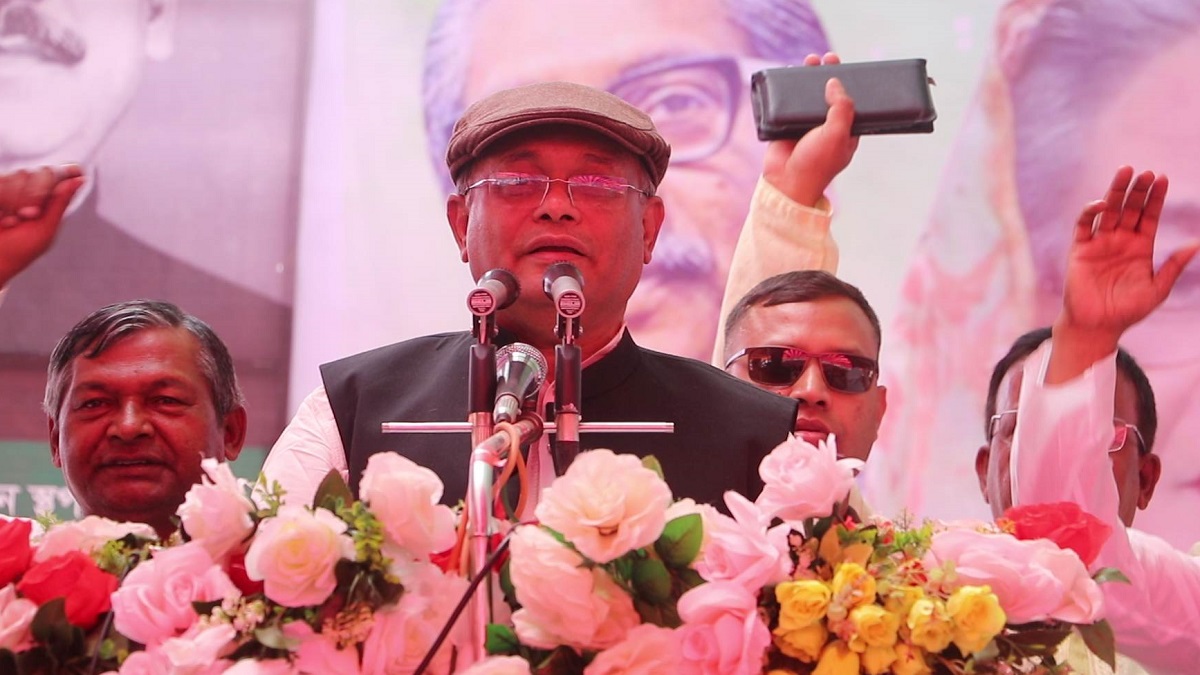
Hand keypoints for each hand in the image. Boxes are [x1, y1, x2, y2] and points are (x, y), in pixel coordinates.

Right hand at [0, 165, 83, 287]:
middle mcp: (31, 189)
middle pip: (43, 172)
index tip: (73, 172)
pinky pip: (1, 181)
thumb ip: (60, 202)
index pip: (64, 173)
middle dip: (36, 195)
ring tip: (10, 220)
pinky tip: (0, 216)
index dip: (68, 171)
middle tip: (28, 215)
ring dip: (15, 201)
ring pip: (20, 175)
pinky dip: (2, 201)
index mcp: (50, 201)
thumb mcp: (45, 229)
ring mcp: (10, 187)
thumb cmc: (18, 250)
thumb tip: (80, 179)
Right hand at [761, 52, 859, 206]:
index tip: (845, 67)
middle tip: (826, 59)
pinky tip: (787, 75)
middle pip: (827, 95)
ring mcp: (805, 126)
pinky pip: (787, 103)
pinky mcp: (786, 126)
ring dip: (807, 78)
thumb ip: (841, 106)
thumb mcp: (837, 134)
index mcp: (844, 131)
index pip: (848, 102)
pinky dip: (787, 89)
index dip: (847, 83)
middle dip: (827, 75)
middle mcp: (825, 127)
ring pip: (807, 96)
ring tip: (809, 60)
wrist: (786, 182)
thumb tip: (834, 81)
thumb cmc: (816, 163)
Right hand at [1059, 166, 1198, 340]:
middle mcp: (1120, 240)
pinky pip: (1084, 226)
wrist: (1097, 326)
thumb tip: (1196, 243)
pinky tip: (1101, 204)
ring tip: (1125, 172)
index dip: (1156, 198)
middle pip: (1130, 208)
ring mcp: (1100, 243)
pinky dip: (1090, 213)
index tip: (1163, 178)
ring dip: (1116, 192)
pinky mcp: (1080, 249)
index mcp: (1141, 247)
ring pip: (1109, 211)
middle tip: (1146, 172)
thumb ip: (1173, 266)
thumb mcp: (1157, 289)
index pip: (1149, 215)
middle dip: (1138, 190)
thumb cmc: (1128, 310)